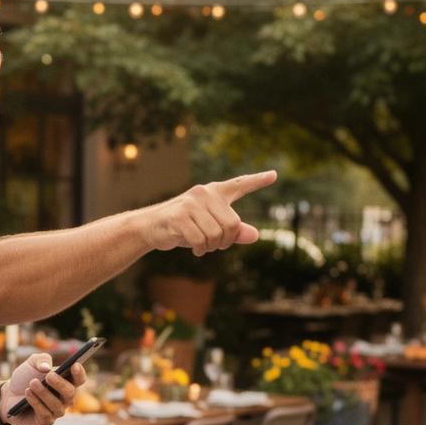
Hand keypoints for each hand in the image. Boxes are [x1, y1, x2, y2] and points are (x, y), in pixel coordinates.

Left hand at [0, 354, 86, 424]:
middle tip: (49, 376)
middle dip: (60, 384)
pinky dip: (36, 402)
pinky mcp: (46, 421)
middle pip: (70, 393)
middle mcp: (65, 398)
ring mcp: (56, 411)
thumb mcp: (31, 363)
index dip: (79, 373)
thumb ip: (41, 359)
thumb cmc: (25, 378)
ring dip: (44, 393)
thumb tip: (47, 367)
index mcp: (66, 382)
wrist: (9, 394)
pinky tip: (28, 393)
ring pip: (56, 404)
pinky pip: (44, 414)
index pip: (79, 379)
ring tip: (33, 383)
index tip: (74, 365)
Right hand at [143, 172, 275, 255]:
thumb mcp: (211, 229)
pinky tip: (194, 249)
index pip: (240, 184)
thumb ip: (234, 232)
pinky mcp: (180, 216)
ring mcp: (191, 204)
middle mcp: (205, 193)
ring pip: (217, 234)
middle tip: (214, 245)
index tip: (274, 175)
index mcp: (214, 193)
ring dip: (211, 247)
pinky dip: (200, 250)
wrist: (151, 227)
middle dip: (225, 241)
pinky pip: (201, 240)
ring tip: (201, 245)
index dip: (257, 181)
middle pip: (232, 224)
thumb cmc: (185, 227)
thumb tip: (256, 235)